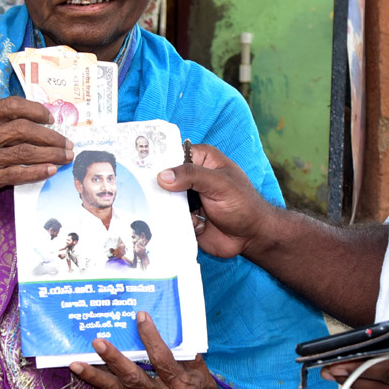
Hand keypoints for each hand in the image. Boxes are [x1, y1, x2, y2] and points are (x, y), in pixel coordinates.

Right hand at [0, 96, 72, 225]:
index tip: (51, 118)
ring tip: (66, 157)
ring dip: (51, 154)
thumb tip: (46, 124)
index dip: (34, 109)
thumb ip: (4, 129)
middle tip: (68, 143)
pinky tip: (51, 170)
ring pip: (23, 152)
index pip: (9, 106)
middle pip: (21, 129)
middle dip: (50, 136)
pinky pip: (17, 173)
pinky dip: (38, 171)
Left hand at [69, 311, 220, 388]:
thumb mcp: (201, 368)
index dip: (151, 338)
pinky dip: (98, 381)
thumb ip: (186, 350)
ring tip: (75, 363)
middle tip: (98, 342)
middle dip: (114, 359)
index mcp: (179, 384)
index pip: (162, 359)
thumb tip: (171, 325)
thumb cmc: (201, 387)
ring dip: (95, 375)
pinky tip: (82, 370)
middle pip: (133, 377)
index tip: (141, 316)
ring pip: (117, 388)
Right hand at [157, 144, 274, 257]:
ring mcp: (187, 198)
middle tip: (150, 193)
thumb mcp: (220, 184)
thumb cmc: (243, 203)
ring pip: (163, 199)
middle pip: (163, 178)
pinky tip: (189, 225)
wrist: (251, 236)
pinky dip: (174, 222)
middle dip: (157, 187)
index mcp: (202, 159)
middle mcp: (191, 176)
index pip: (172, 152)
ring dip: (166, 207)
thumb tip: (163, 175)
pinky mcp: (184, 217)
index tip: (137, 165)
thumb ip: (192, 176)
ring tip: (174, 212)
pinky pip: (169, 218)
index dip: (157, 158)